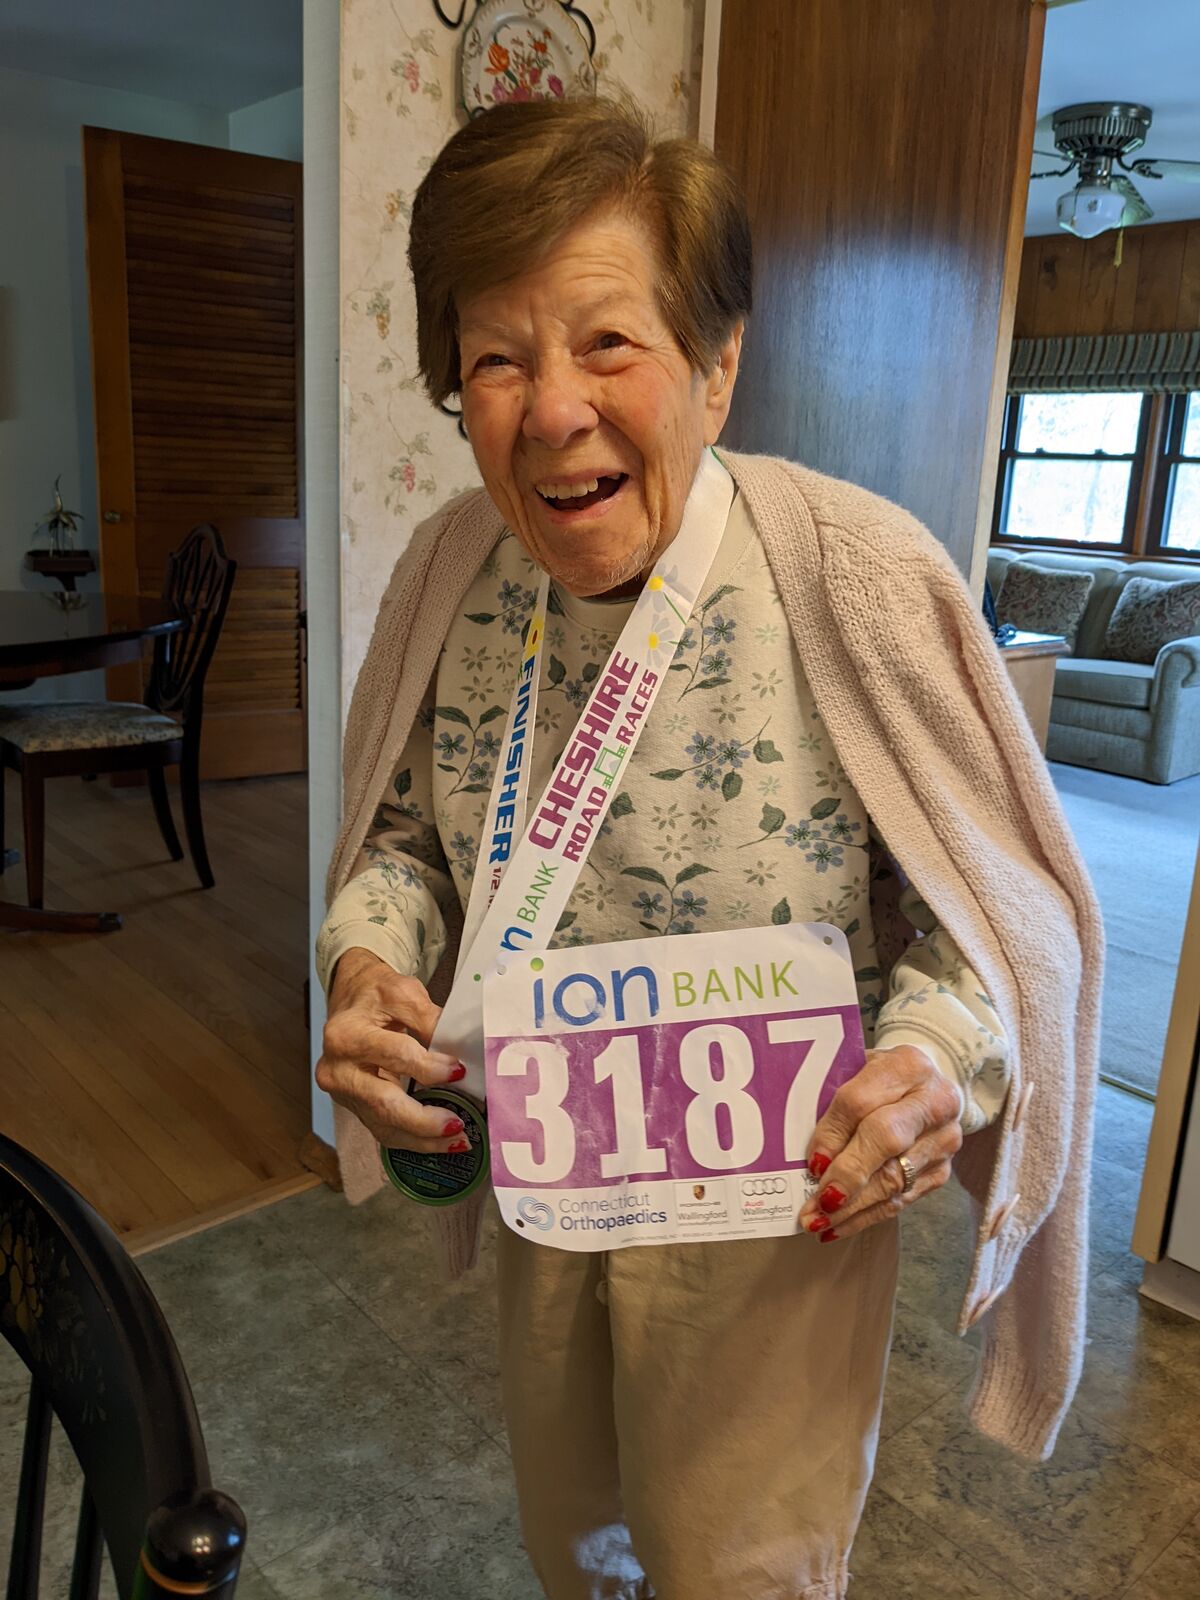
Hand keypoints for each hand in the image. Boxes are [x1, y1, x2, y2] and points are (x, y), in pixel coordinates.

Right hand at [316, 948, 468, 1152]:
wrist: (352, 1002)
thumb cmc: (377, 996)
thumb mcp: (403, 993)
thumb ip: (429, 1020)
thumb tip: (458, 1051)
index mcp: (345, 1035)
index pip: (393, 1055)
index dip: (428, 1067)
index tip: (459, 1071)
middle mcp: (337, 1070)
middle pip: (382, 1103)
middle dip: (423, 1119)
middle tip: (457, 1125)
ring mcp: (343, 1094)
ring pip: (383, 1126)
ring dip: (422, 1138)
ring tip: (457, 1140)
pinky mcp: (354, 1108)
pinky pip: (383, 1131)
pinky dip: (412, 1139)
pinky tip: (438, 1141)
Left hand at [796, 1045, 962, 1242]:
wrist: (928, 1088)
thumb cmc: (881, 1080)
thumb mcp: (856, 1072)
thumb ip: (832, 1097)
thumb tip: (799, 1145)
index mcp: (907, 1066)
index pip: (862, 1101)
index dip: (833, 1134)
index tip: (811, 1162)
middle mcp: (934, 1102)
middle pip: (886, 1140)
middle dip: (847, 1174)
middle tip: (816, 1201)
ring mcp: (943, 1140)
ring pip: (894, 1178)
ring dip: (852, 1206)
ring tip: (818, 1221)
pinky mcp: (941, 1171)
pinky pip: (901, 1200)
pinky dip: (866, 1217)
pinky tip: (838, 1227)